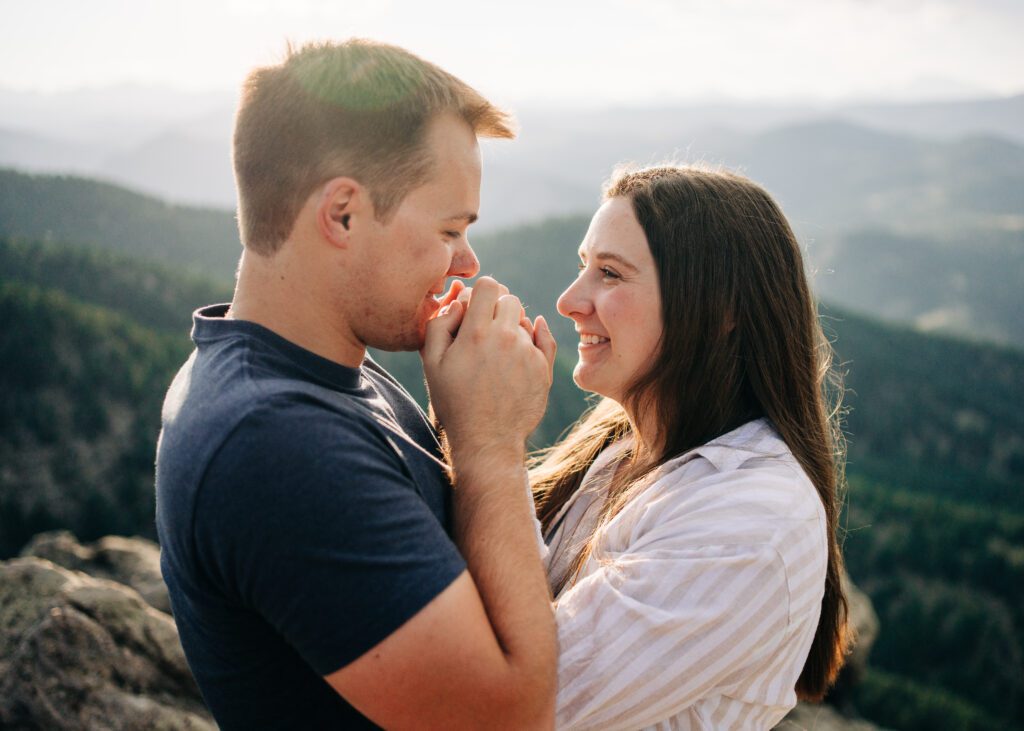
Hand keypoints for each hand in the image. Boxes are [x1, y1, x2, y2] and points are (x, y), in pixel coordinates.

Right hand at [421, 277, 556, 467]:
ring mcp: (528, 352)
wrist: (487, 440)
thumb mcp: (432, 364)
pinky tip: (521, 348)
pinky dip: (534, 336)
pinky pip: (543, 337)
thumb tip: (459, 303)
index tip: (475, 310)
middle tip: (485, 330)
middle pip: (509, 298)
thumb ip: (439, 324)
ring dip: (512, 326)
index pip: (488, 284)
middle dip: (496, 308)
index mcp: (476, 332)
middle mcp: (506, 337)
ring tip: (498, 352)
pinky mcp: (544, 367)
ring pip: (524, 319)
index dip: (480, 293)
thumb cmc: (454, 402)